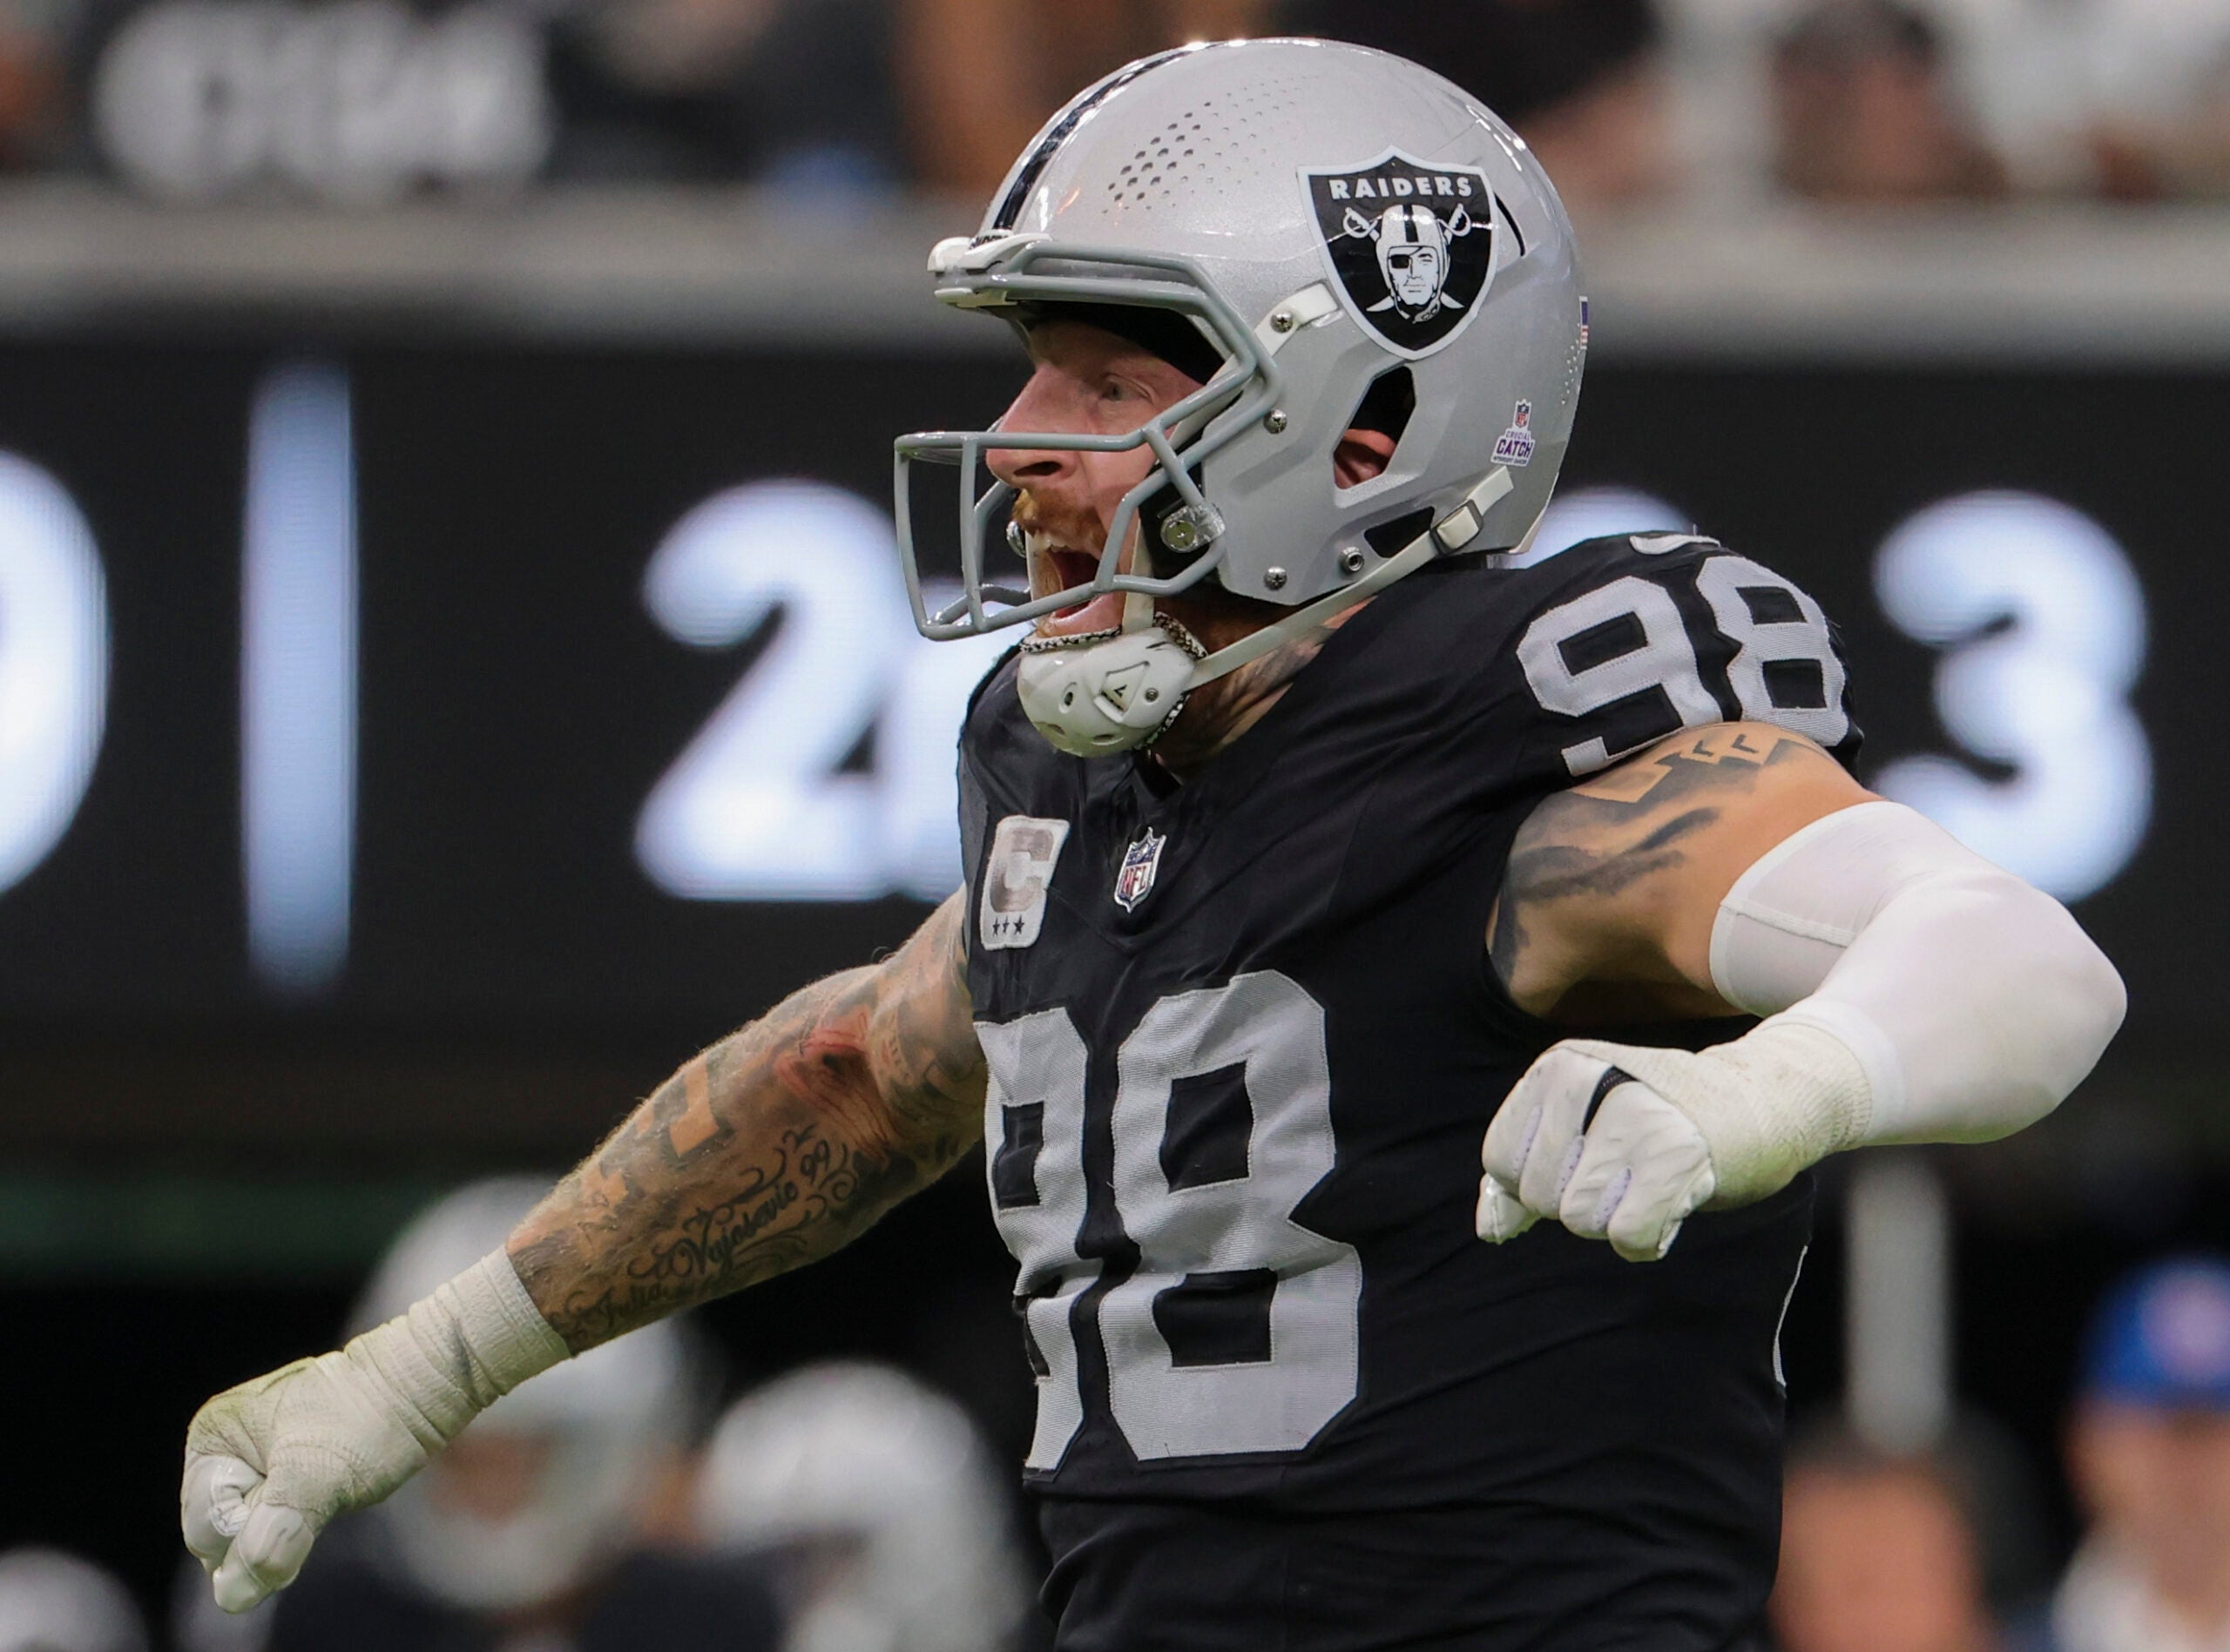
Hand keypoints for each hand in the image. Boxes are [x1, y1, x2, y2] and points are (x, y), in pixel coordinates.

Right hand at [181, 1346, 439, 1611]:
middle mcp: (226, 1449)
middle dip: (270, 1534)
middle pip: (225, 1537)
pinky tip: (335, 1490)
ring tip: (330, 1485)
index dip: (252, 1535)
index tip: (301, 1499)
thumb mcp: (317, 1478)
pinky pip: (283, 1518)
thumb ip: (271, 1538)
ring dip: (292, 1528)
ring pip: (258, 1531)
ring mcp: (258, 1460)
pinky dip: (305, 1519)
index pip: (206, 1532)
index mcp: (212, 1440)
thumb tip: (233, 1596)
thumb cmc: (368, 1419)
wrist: (423, 1384)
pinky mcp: (290, 1471)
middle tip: (320, 1493)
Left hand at [1475, 1023, 1863, 1260]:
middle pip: (1540, 1196)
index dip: (1538, 1183)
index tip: (1588, 1160)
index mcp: (1559, 1067)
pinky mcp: (1679, 1155)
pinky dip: (1649, 1239)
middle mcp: (1592, 1080)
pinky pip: (1628, 1237)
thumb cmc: (1660, 1121)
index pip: (1500, 1160)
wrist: (1764, 1099)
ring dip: (1617, 1220)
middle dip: (1581, 1203)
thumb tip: (1489, 1229)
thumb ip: (1522, 1175)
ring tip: (1653, 1180)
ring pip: (1581, 1220)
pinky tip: (1674, 1201)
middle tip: (1631, 1169)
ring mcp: (1636, 1115)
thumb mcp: (1581, 1130)